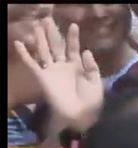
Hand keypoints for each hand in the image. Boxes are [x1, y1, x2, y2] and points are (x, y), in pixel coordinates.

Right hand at [13, 18, 102, 132]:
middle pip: (57, 46)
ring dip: (40, 39)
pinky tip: (19, 43)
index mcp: (78, 67)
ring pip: (44, 51)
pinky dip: (25, 54)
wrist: (80, 117)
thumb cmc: (91, 102)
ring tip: (37, 26)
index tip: (73, 25)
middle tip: (48, 19)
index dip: (73, 37)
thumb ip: (92, 67)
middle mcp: (64, 67)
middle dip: (53, 33)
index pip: (74, 48)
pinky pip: (32, 64)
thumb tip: (86, 51)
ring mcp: (52, 71)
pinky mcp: (43, 78)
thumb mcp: (96, 83)